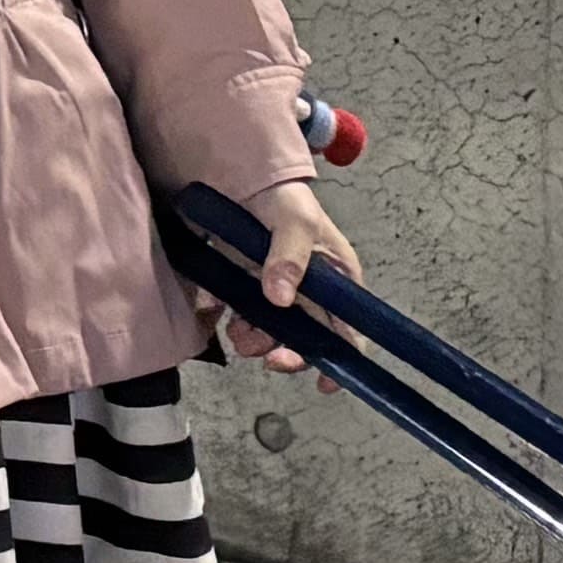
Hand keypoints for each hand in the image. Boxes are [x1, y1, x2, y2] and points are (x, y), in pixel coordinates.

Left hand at [213, 180, 359, 371]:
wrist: (239, 179)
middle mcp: (311, 292)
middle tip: (266, 356)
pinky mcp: (247, 289)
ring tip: (237, 327)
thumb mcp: (294, 220)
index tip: (326, 383)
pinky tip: (214, 306)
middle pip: (307, 340)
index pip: (348, 329)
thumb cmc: (283, 197)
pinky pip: (238, 316)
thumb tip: (281, 300)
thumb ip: (290, 257)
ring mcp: (278, 292)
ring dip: (253, 339)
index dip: (341, 359)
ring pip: (270, 334)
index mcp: (337, 279)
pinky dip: (226, 318)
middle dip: (285, 352)